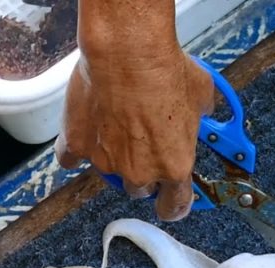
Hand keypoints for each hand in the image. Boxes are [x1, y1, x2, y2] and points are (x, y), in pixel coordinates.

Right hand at [56, 48, 213, 220]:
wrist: (127, 53)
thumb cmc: (166, 72)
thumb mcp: (202, 97)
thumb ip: (200, 117)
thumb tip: (200, 113)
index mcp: (175, 166)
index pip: (174, 206)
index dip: (173, 205)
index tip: (171, 202)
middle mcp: (140, 171)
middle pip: (139, 189)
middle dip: (142, 172)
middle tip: (143, 144)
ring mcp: (105, 161)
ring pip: (108, 173)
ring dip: (112, 158)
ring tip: (116, 127)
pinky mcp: (76, 145)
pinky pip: (71, 159)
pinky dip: (77, 149)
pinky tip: (85, 131)